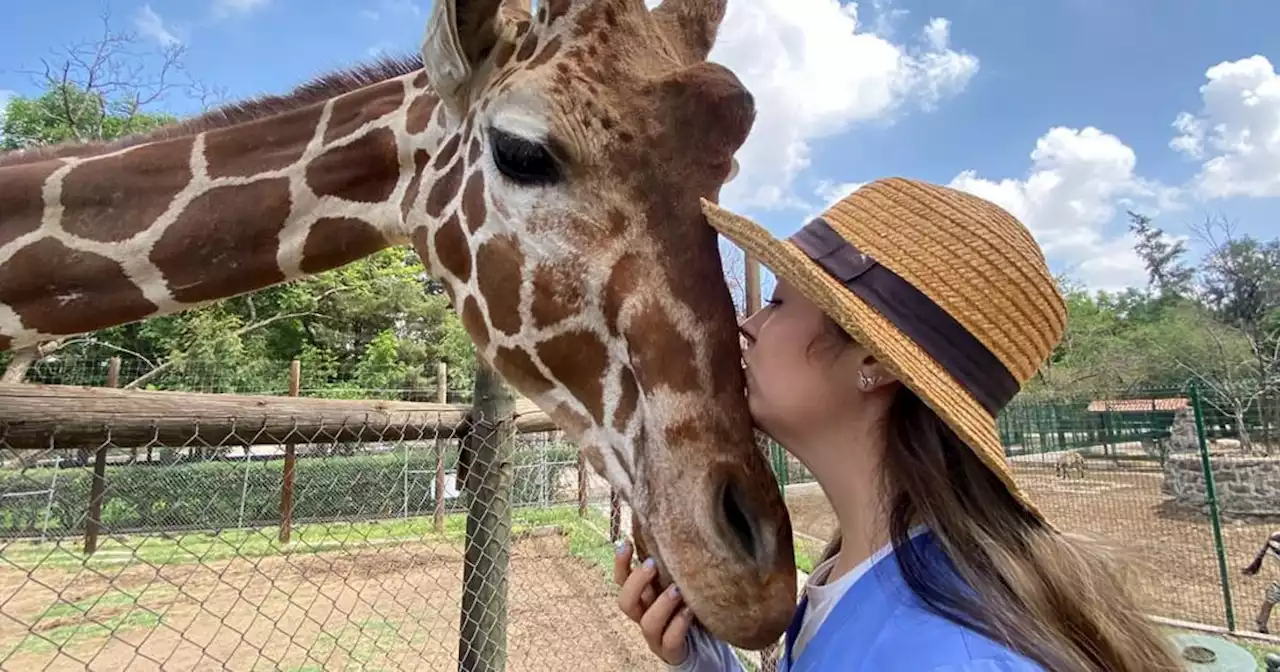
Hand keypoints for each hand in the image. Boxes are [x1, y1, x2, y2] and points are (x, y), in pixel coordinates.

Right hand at [614, 539, 695, 665]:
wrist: (706, 646)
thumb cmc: (691, 607)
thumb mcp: (680, 583)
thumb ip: (672, 565)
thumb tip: (673, 528)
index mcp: (644, 598)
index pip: (622, 580)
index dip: (620, 563)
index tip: (626, 543)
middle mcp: (645, 616)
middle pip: (626, 602)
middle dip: (636, 582)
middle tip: (652, 564)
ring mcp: (657, 637)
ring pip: (647, 623)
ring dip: (661, 604)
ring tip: (677, 590)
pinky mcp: (672, 652)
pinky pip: (670, 641)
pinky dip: (678, 625)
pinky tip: (690, 611)